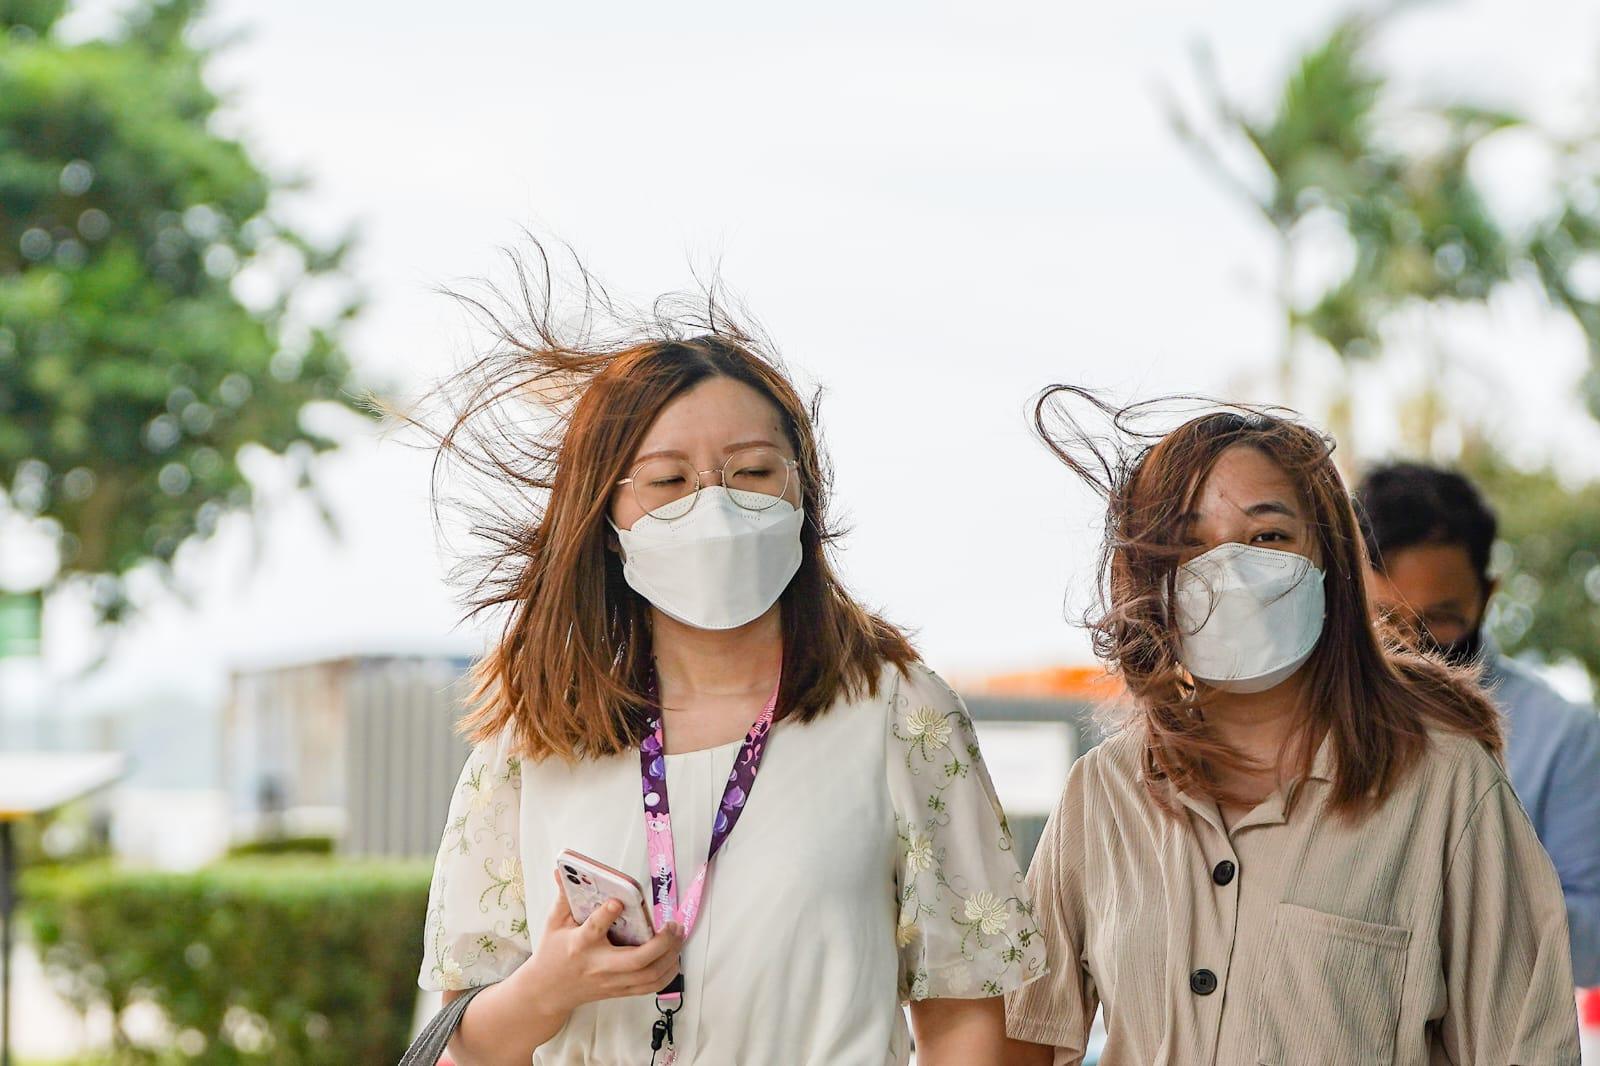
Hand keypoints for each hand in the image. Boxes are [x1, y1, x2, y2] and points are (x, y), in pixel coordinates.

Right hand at [511, 871, 684, 1014]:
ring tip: (679, 936)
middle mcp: (599, 965)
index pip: (594, 929)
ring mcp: (612, 981)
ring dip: (670, 956)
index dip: (606, 914)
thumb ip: (564, 897)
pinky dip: (667, 973)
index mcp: (580, 944)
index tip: (618, 901)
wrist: (547, 992)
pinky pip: (650, 987)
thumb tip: (562, 870)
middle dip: (661, 943)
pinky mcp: (620, 990)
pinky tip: (674, 957)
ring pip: (649, 976)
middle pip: (636, 960)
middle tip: (673, 924)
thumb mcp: (554, 923)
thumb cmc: (553, 954)